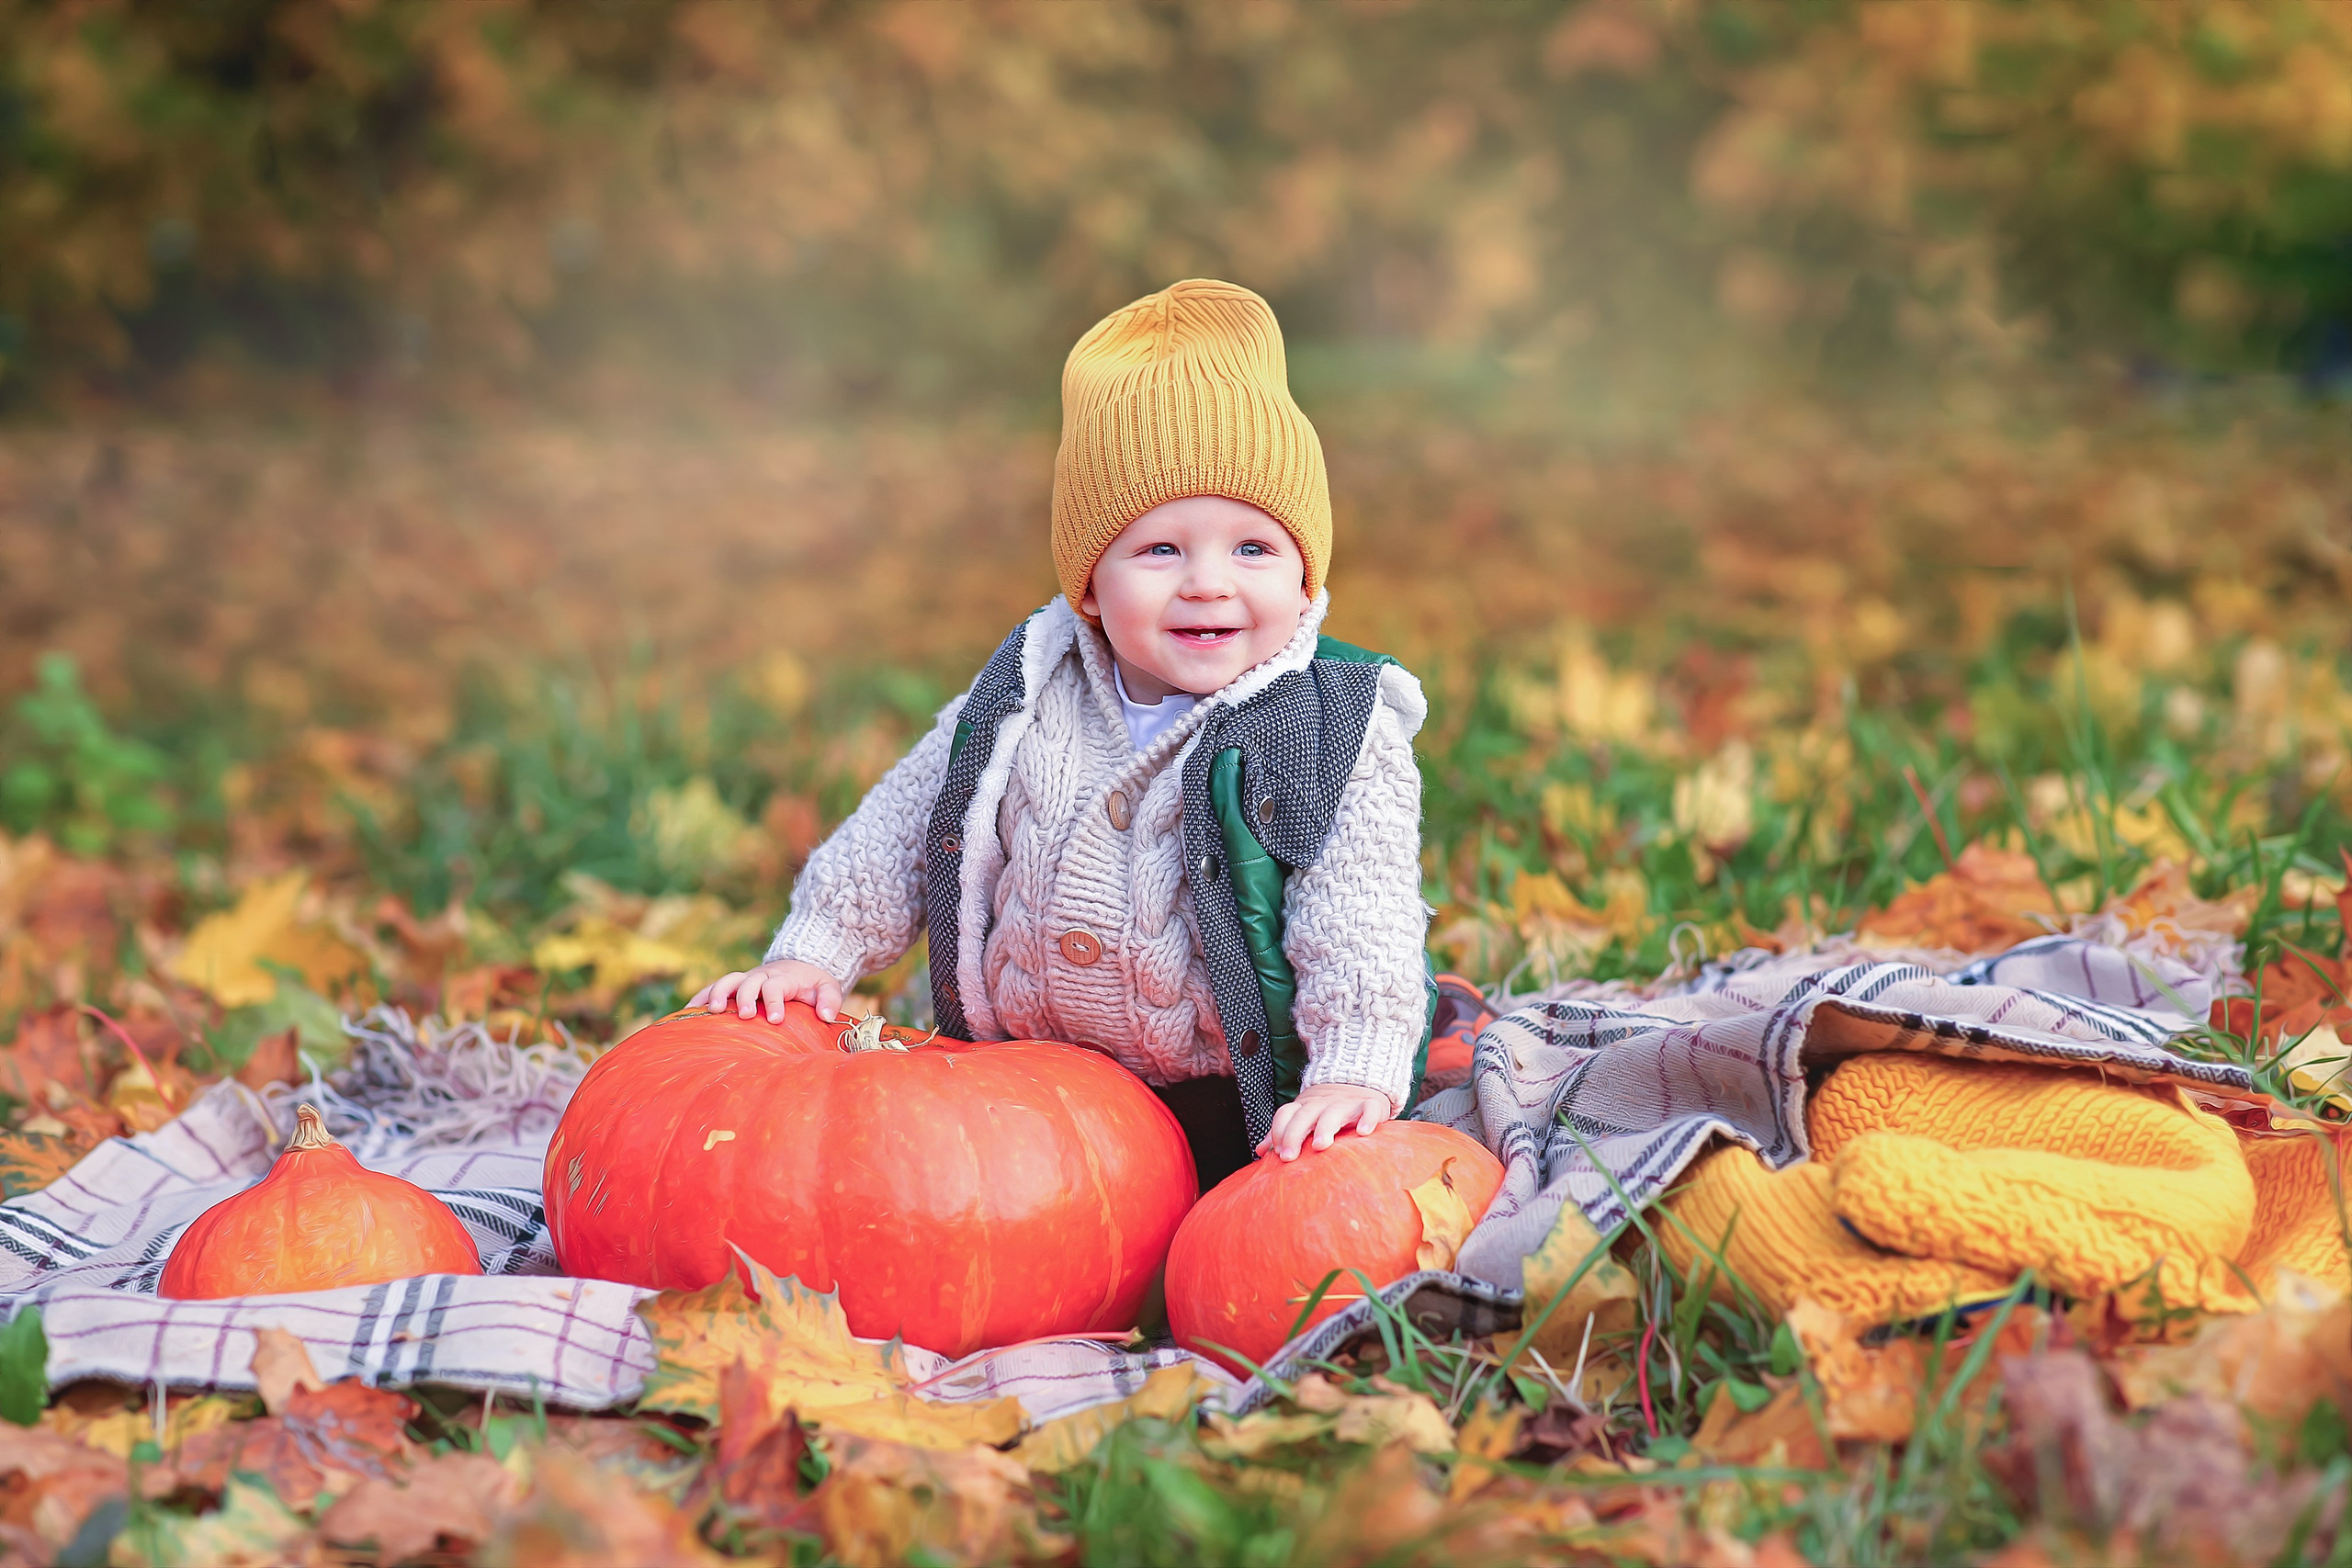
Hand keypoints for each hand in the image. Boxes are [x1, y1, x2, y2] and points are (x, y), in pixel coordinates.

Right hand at [688, 960, 844, 1023]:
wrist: (799, 965)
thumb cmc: (813, 983)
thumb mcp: (828, 987)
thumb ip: (830, 1000)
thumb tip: (827, 1016)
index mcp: (783, 978)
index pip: (776, 986)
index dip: (775, 1001)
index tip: (775, 1019)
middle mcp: (761, 976)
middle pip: (748, 982)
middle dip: (744, 997)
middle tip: (744, 1016)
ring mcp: (745, 980)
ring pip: (727, 981)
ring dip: (717, 994)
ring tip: (711, 1012)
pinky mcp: (734, 986)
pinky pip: (713, 988)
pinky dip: (700, 998)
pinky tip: (687, 1013)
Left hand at [1257, 1083, 1390, 1161]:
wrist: (1357, 1083)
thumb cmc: (1325, 1110)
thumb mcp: (1302, 1118)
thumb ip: (1282, 1133)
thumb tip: (1260, 1150)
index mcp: (1304, 1106)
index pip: (1285, 1114)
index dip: (1278, 1131)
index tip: (1277, 1153)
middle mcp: (1322, 1103)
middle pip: (1304, 1115)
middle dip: (1294, 1134)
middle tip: (1289, 1157)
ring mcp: (1346, 1102)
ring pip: (1333, 1112)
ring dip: (1325, 1128)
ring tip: (1320, 1146)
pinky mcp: (1370, 1104)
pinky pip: (1369, 1109)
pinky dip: (1367, 1119)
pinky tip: (1363, 1132)